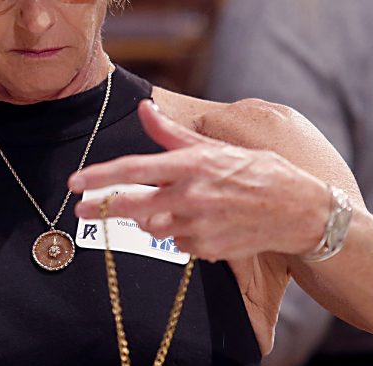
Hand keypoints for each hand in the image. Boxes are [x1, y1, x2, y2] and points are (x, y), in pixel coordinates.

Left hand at [69, 100, 330, 260]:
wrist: (297, 210)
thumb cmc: (257, 171)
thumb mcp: (214, 146)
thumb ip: (172, 134)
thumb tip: (144, 108)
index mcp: (191, 166)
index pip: (134, 171)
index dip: (100, 177)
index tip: (75, 183)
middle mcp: (191, 197)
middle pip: (133, 207)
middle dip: (103, 208)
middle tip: (82, 209)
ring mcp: (199, 227)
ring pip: (154, 228)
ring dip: (152, 219)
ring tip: (175, 206)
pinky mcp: (207, 250)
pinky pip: (178, 243)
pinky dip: (179, 234)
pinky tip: (202, 222)